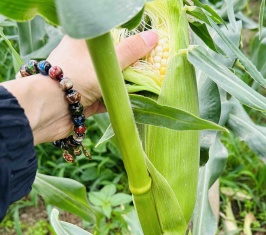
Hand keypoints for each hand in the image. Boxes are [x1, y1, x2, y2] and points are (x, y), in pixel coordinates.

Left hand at [2, 31, 157, 144]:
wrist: (52, 109)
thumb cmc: (76, 76)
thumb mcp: (108, 61)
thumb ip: (131, 51)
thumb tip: (154, 37)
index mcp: (85, 42)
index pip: (113, 37)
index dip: (131, 41)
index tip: (149, 48)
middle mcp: (85, 60)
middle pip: (115, 61)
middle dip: (134, 67)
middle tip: (153, 69)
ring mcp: (88, 81)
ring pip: (114, 82)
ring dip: (129, 86)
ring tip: (149, 87)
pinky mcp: (90, 100)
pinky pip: (110, 99)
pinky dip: (122, 101)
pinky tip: (137, 102)